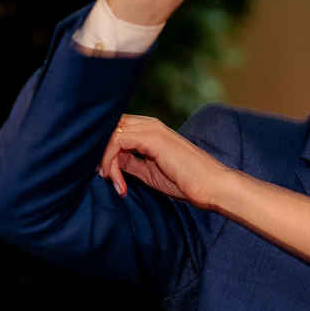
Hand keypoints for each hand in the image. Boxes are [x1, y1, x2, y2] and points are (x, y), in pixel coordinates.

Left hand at [98, 115, 229, 209]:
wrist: (210, 186)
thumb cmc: (186, 182)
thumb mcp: (150, 172)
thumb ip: (131, 163)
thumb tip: (110, 162)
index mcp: (151, 130)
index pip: (115, 129)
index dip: (103, 149)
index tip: (106, 175)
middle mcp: (149, 124)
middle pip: (108, 127)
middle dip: (99, 151)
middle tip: (103, 176)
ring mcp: (151, 128)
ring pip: (109, 133)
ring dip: (104, 160)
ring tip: (113, 182)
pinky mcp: (151, 138)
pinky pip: (116, 142)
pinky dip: (110, 162)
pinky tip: (118, 181)